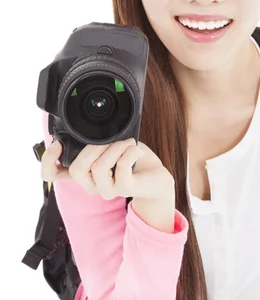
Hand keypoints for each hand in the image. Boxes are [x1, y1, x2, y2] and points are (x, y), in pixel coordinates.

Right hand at [40, 137, 174, 201]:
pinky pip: (122, 167)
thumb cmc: (132, 158)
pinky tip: (135, 149)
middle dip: (92, 147)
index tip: (58, 144)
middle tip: (109, 139)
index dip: (48, 162)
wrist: (156, 176)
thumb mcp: (111, 144)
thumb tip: (92, 125)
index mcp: (84, 172)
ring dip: (115, 147)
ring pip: (99, 167)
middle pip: (76, 169)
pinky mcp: (125, 189)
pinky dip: (130, 150)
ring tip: (127, 142)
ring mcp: (107, 189)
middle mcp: (91, 184)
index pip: (52, 175)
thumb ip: (98, 138)